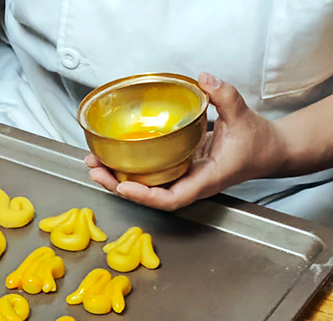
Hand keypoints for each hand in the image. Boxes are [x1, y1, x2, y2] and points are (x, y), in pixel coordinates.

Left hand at [85, 72, 288, 210]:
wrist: (269, 151)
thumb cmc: (258, 142)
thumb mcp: (244, 116)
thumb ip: (225, 97)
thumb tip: (204, 79)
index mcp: (206, 180)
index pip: (172, 198)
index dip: (145, 196)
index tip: (124, 187)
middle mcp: (190, 183)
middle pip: (149, 195)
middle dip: (118, 186)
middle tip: (94, 169)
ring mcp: (182, 177)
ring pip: (145, 186)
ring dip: (117, 177)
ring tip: (93, 164)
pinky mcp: (178, 168)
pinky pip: (150, 173)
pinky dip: (129, 167)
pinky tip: (111, 156)